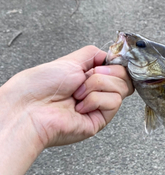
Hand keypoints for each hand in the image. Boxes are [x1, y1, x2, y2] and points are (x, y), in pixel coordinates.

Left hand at [1, 45, 132, 149]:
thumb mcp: (70, 60)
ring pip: (121, 88)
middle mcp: (96, 92)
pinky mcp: (100, 120)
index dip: (116, 63)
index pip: (118, 68)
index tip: (107, 61)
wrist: (30, 108)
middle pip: (125, 78)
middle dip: (105, 73)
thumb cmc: (40, 86)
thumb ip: (94, 54)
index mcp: (89, 78)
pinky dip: (95, 99)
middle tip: (86, 77)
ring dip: (97, 86)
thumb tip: (111, 55)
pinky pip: (113, 102)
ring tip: (77, 93)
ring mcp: (99, 107)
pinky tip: (79, 105)